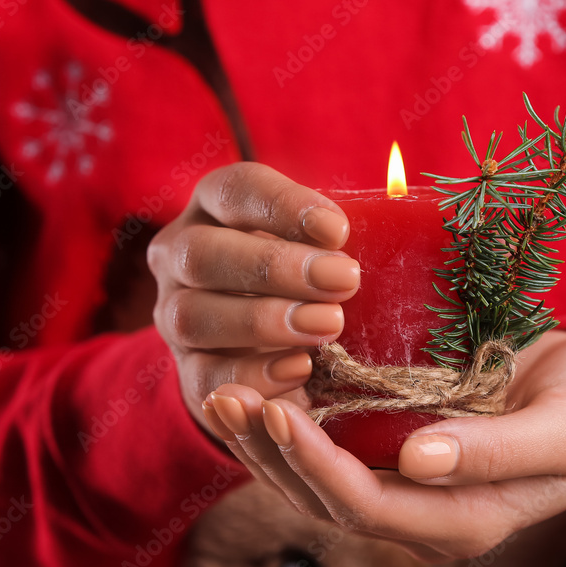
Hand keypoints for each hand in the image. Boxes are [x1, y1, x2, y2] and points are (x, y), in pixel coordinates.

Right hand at [147, 162, 360, 431]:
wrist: (273, 345)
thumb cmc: (308, 274)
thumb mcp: (319, 243)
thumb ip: (337, 234)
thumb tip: (392, 217)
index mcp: (213, 206)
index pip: (235, 189)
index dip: (283, 205)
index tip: (339, 230)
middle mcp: (180, 255)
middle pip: (203, 254)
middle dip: (275, 267)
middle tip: (344, 280)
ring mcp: (173, 315)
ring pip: (193, 316)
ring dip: (263, 321)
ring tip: (329, 324)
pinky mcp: (186, 372)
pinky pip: (203, 378)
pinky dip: (251, 376)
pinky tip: (300, 368)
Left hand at [201, 330, 565, 561]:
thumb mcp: (565, 431)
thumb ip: (497, 453)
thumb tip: (420, 462)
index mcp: (461, 519)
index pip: (366, 504)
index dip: (315, 463)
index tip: (276, 408)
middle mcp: (426, 506)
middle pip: (326, 496)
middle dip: (272, 450)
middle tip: (226, 394)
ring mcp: (412, 475)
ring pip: (320, 472)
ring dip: (268, 437)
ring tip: (221, 390)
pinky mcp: (405, 438)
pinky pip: (338, 438)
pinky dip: (297, 414)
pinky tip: (267, 377)